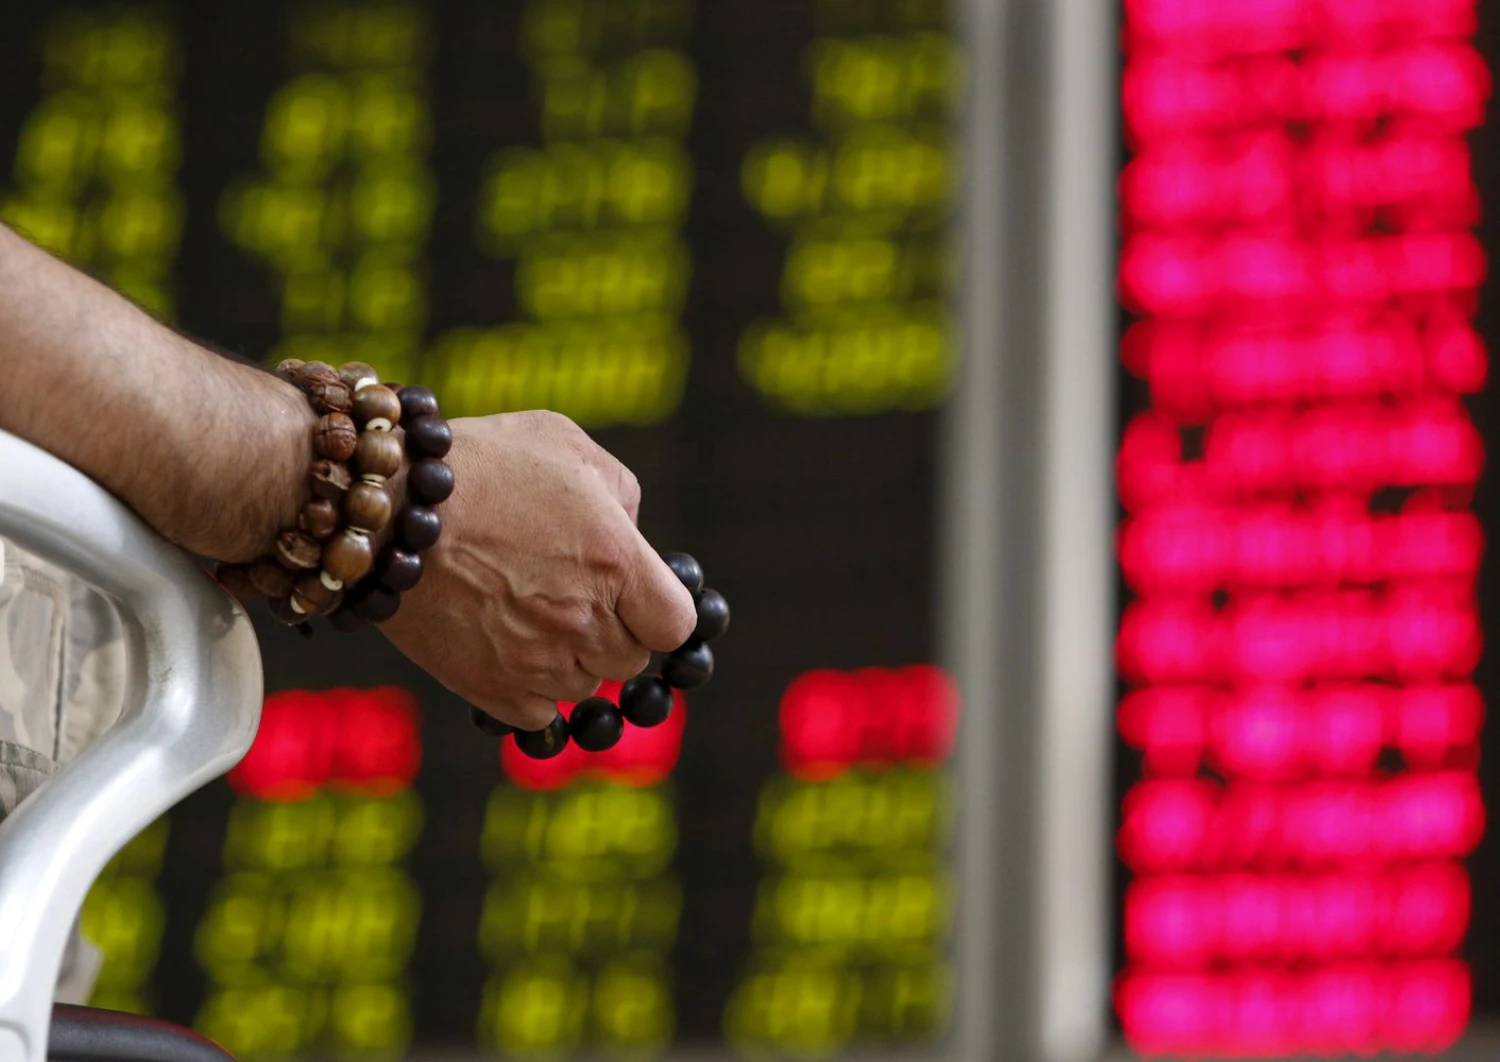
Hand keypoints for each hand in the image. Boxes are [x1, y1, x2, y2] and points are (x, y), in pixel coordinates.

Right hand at [379, 410, 696, 730]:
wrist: (387, 505)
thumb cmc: (479, 463)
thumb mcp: (565, 444)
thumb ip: (619, 492)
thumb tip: (633, 532)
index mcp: (616, 561)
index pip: (677, 624)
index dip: (660, 611)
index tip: (639, 597)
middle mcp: (583, 619)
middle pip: (630, 659)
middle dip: (613, 630)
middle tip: (570, 595)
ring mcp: (536, 661)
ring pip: (584, 686)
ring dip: (570, 659)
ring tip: (528, 612)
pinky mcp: (489, 689)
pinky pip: (539, 713)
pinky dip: (531, 691)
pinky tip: (509, 649)